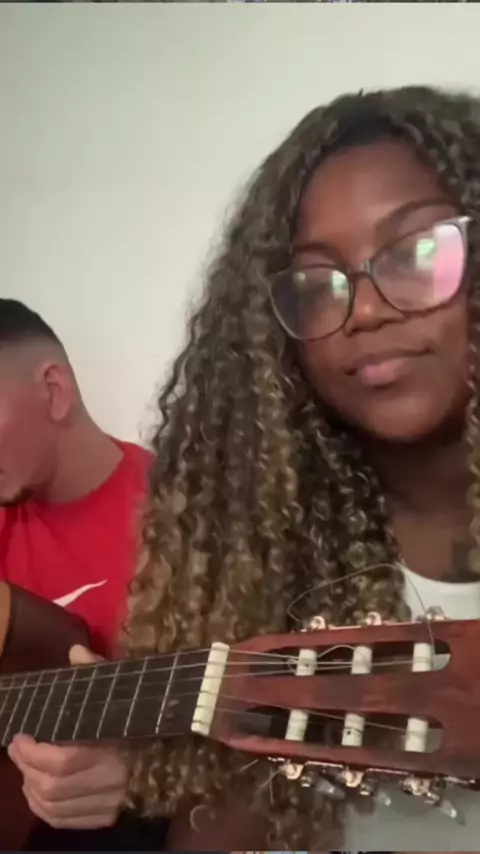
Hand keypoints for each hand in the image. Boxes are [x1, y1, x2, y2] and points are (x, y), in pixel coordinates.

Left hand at [8, 645, 128, 829]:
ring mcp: (112, 802)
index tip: (20, 737)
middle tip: (18, 750)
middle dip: (27, 769)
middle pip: (54, 787)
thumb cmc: (146, 713)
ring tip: (25, 770)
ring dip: (32, 790)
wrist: (181, 748)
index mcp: (116, 745)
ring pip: (56, 807)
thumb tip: (75, 651)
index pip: (64, 760)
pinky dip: (45, 810)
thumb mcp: (124, 686)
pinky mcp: (110, 817)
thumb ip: (98, 671)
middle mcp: (114, 780)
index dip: (34, 753)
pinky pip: (66, 821)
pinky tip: (37, 793)